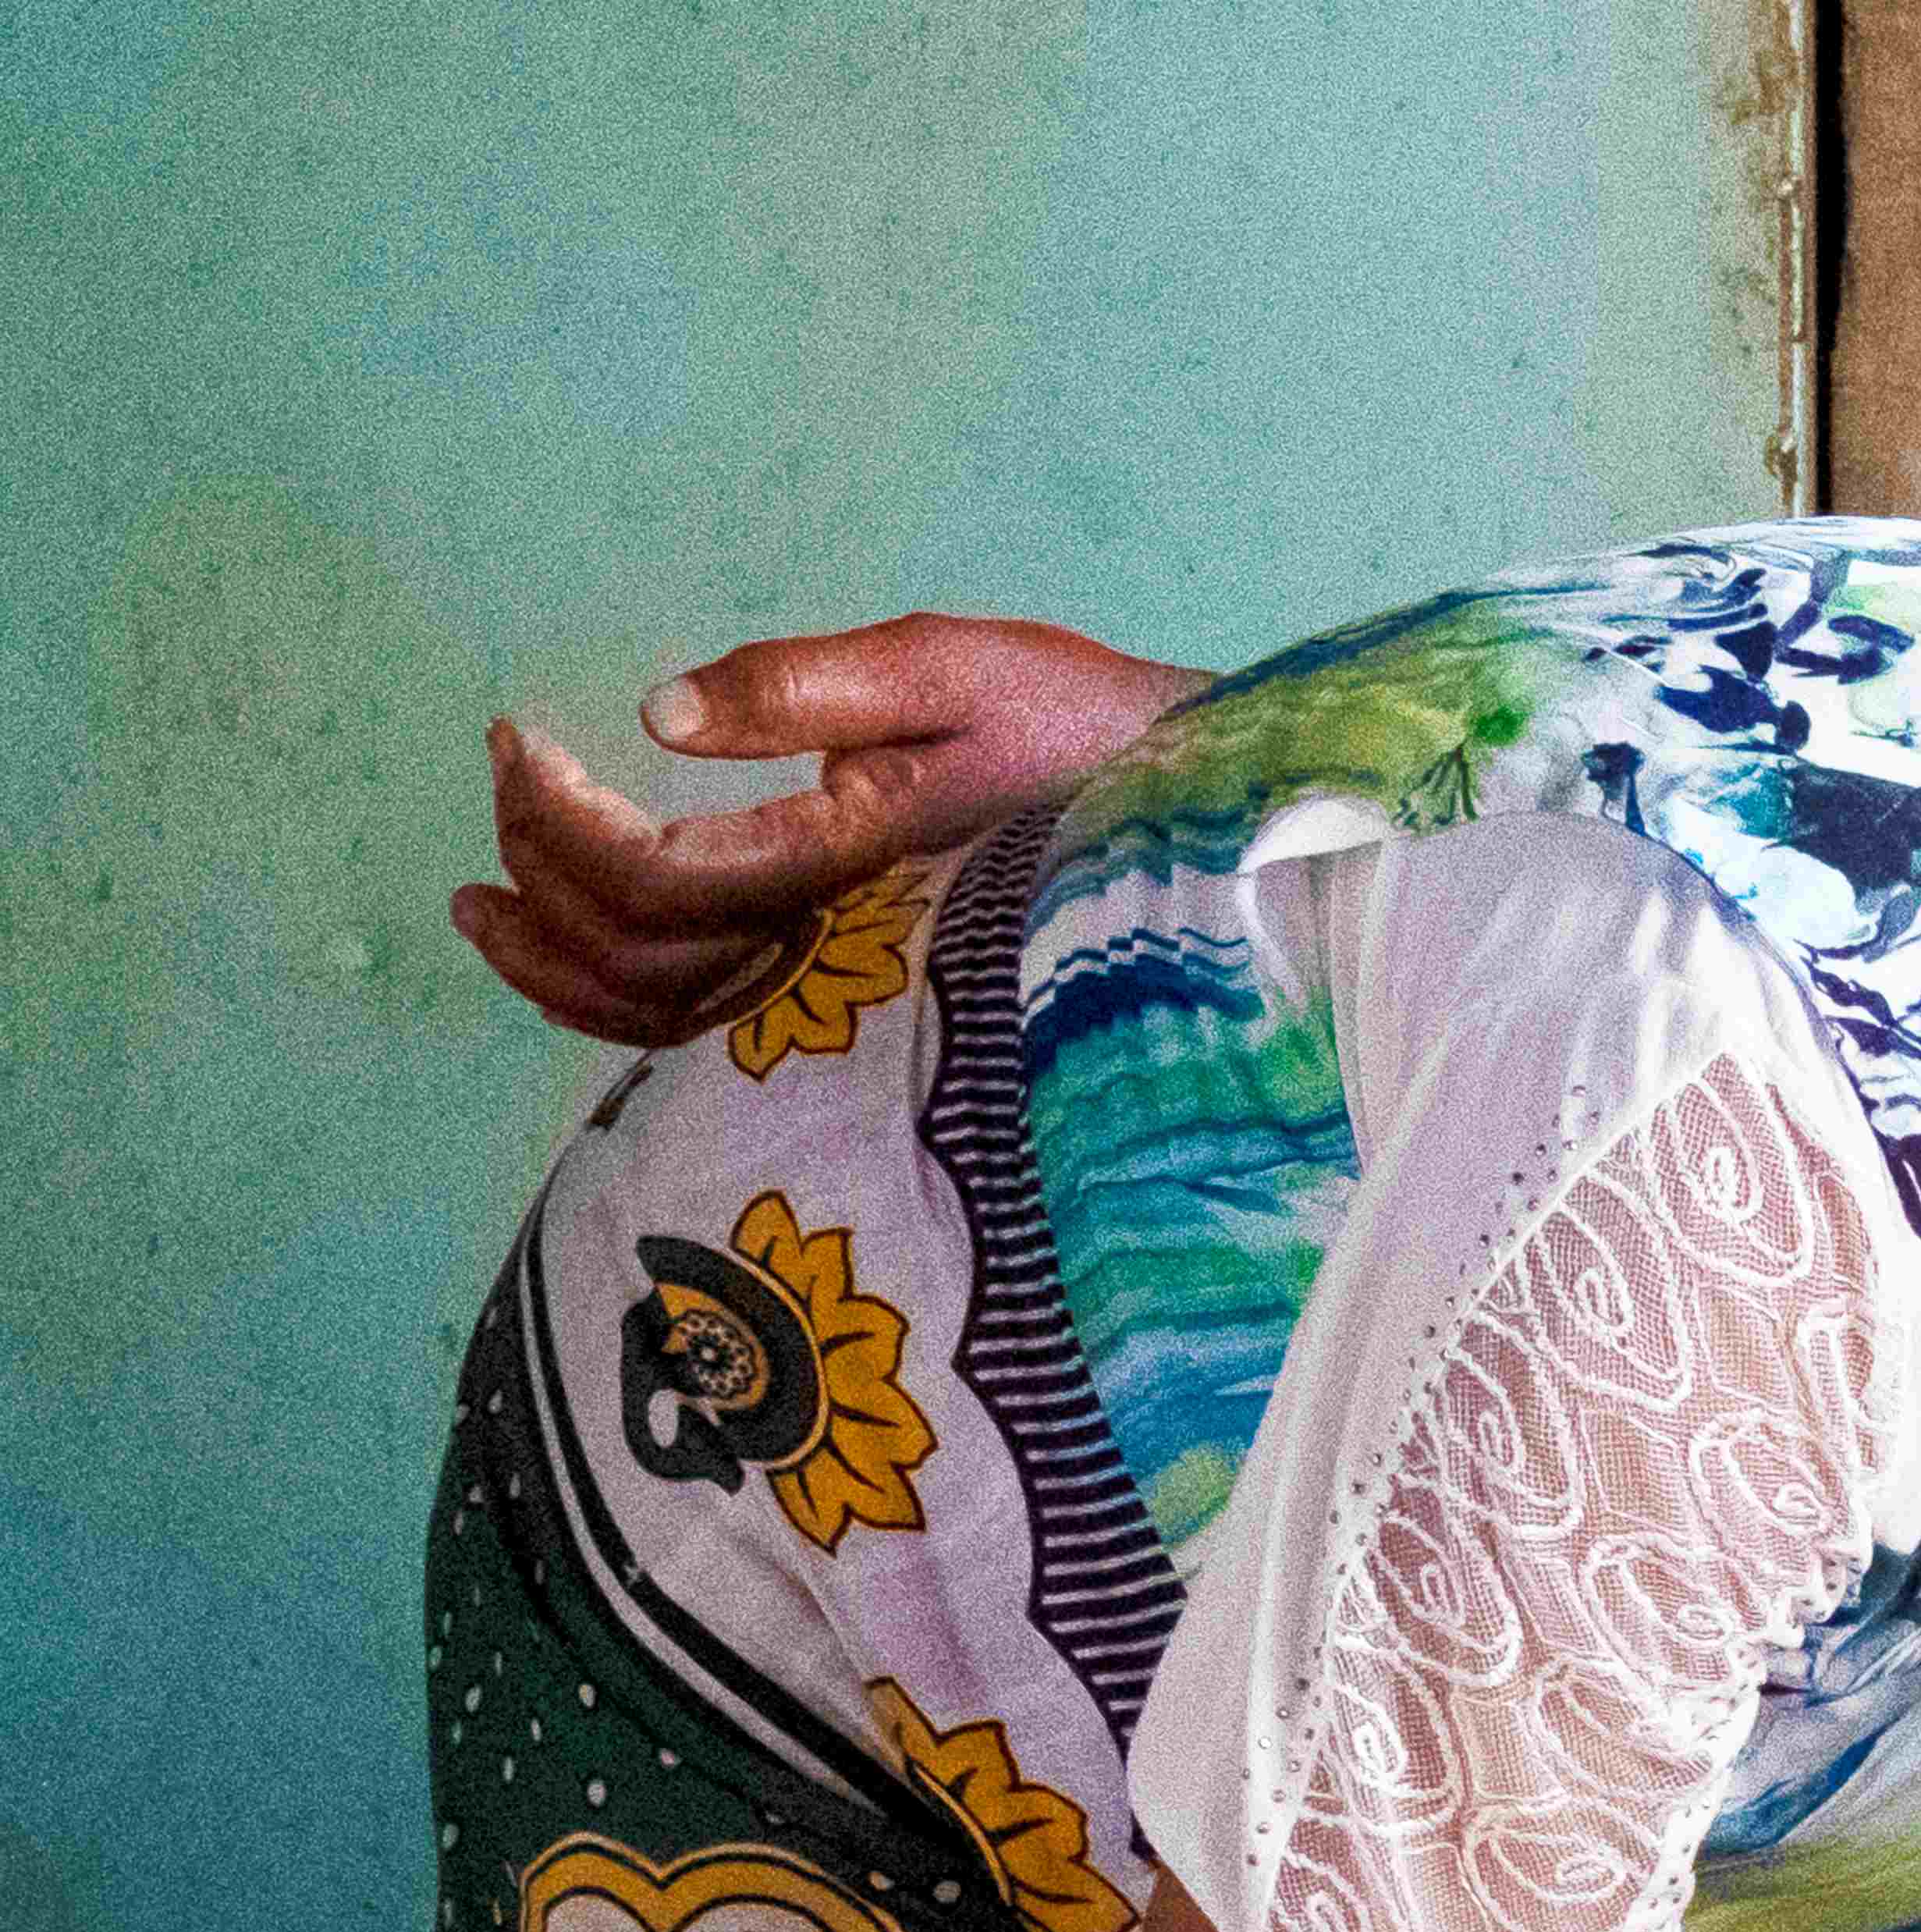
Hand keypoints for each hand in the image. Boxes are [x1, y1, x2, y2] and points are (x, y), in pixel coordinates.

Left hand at [449, 616, 1205, 1044]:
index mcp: (855, 874)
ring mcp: (842, 990)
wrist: (1191, 828)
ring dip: (555, 961)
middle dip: (542, 867)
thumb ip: (807, 689)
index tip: (514, 739)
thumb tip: (656, 714)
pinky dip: (615, 999)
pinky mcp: (843, 990)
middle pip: (640, 960)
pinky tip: (562, 948)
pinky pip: (703, 1030)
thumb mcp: (954, 667)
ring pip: (660, 1020)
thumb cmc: (1086, 736)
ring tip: (483, 894)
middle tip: (504, 768)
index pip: (664, 884)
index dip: (564, 821)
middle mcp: (840, 957)